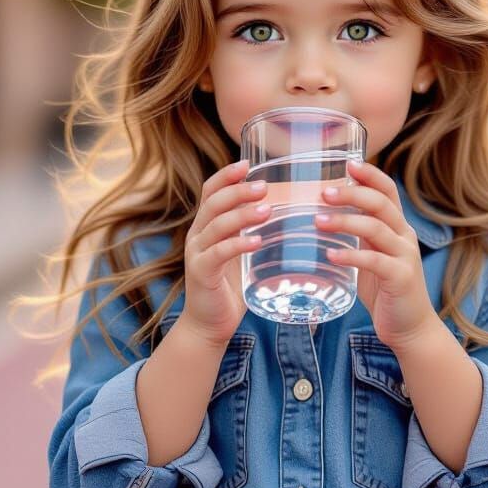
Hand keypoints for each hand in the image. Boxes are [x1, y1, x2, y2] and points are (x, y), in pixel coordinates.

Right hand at [179, 159, 269, 346]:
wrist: (210, 324)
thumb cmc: (232, 287)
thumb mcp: (244, 253)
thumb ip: (256, 232)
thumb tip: (291, 213)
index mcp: (207, 226)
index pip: (211, 191)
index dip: (227, 175)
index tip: (248, 163)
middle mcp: (197, 235)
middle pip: (213, 202)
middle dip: (238, 190)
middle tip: (264, 186)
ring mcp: (196, 253)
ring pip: (216, 225)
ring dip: (242, 215)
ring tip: (266, 210)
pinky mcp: (200, 273)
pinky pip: (218, 253)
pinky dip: (238, 244)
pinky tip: (257, 241)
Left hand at [316, 160, 440, 350]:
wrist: (410, 328)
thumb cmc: (386, 290)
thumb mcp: (373, 256)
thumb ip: (359, 238)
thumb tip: (326, 216)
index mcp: (397, 228)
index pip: (387, 191)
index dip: (370, 175)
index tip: (348, 163)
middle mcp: (404, 236)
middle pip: (381, 203)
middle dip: (352, 193)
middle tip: (323, 193)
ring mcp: (405, 256)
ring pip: (376, 228)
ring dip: (345, 221)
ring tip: (318, 221)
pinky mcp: (400, 278)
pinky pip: (374, 261)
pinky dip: (351, 255)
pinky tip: (330, 254)